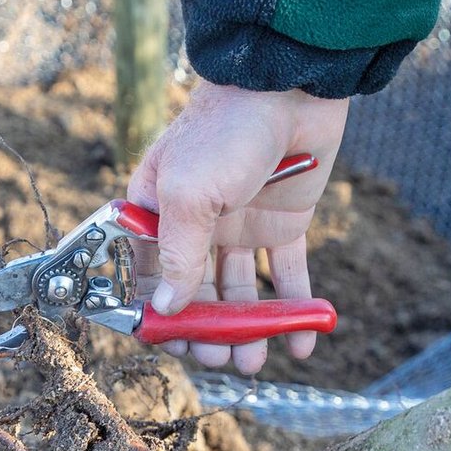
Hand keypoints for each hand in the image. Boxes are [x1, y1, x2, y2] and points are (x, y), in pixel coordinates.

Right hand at [126, 81, 348, 373]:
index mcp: (158, 213)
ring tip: (254, 363)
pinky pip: (285, 278)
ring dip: (246, 331)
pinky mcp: (283, 226)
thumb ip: (178, 255)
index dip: (159, 314)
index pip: (150, 276)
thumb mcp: (189, 194)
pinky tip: (300, 343)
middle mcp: (197, 224)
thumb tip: (165, 308)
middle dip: (207, 331)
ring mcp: (240, 226)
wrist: (291, 86)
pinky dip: (293, 311)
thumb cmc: (225, 130)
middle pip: (196, 293)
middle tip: (221, 359)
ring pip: (238, 293)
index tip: (173, 346)